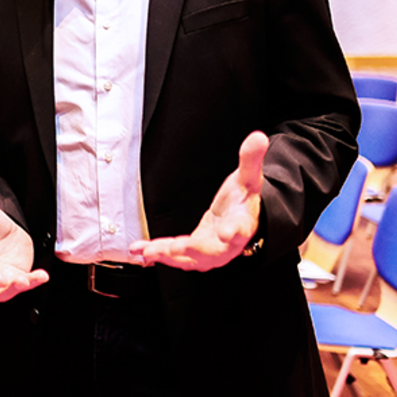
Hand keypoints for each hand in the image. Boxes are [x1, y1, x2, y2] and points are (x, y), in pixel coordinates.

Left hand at [129, 131, 268, 270]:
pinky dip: (156, 255)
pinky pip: (173, 257)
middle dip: (190, 251)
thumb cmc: (243, 200)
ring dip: (166, 256)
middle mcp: (226, 245)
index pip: (239, 229)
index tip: (227, 232)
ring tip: (147, 252)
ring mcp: (208, 253)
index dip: (233, 231)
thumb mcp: (248, 178)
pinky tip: (137, 252)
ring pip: (188, 259)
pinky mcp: (192, 254)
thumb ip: (250, 159)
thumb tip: (258, 137)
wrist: (238, 219)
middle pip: (210, 252)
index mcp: (242, 225)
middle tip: (173, 248)